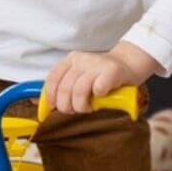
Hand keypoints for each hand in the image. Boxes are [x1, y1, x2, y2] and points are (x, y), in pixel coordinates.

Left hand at [44, 41, 161, 113]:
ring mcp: (96, 64)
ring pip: (79, 90)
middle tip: (74, 111)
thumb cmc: (101, 76)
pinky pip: (98, 89)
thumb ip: (64, 86)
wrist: (128, 64)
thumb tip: (42, 105)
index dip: (50, 96)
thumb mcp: (80, 76)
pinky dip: (97, 98)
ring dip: (81, 106)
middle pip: (65, 88)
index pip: (53, 78)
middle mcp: (81, 59)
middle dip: (66, 106)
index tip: (53, 108)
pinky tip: (100, 99)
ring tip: (87, 108)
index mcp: (70, 59)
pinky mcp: (111, 71)